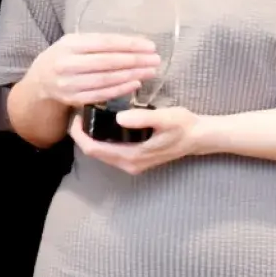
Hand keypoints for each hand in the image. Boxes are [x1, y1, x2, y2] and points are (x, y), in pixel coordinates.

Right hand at [26, 33, 160, 107]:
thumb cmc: (64, 56)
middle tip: (155, 60)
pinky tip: (135, 83)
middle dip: (135, 61)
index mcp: (69, 45)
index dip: (129, 45)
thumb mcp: (74, 41)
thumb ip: (98, 41)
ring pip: (106, 80)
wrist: (40, 80)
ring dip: (132, 75)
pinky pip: (101, 95)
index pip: (104, 43)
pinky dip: (120, 89)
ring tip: (150, 71)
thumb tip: (133, 42)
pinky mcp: (73, 99)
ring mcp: (69, 84)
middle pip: (107, 62)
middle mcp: (67, 64)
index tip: (149, 45)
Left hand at [70, 107, 201, 175]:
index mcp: (131, 156)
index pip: (94, 150)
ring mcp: (131, 163)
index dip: (80, 135)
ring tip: (89, 115)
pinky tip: (103, 123)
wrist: (199, 138)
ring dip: (92, 136)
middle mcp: (128, 164)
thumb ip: (142, 118)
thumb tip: (118, 118)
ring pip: (101, 152)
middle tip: (80, 112)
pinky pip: (110, 151)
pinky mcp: (135, 158)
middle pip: (94, 152)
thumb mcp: (165, 118)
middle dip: (83, 135)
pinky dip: (102, 138)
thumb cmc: (184, 126)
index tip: (77, 116)